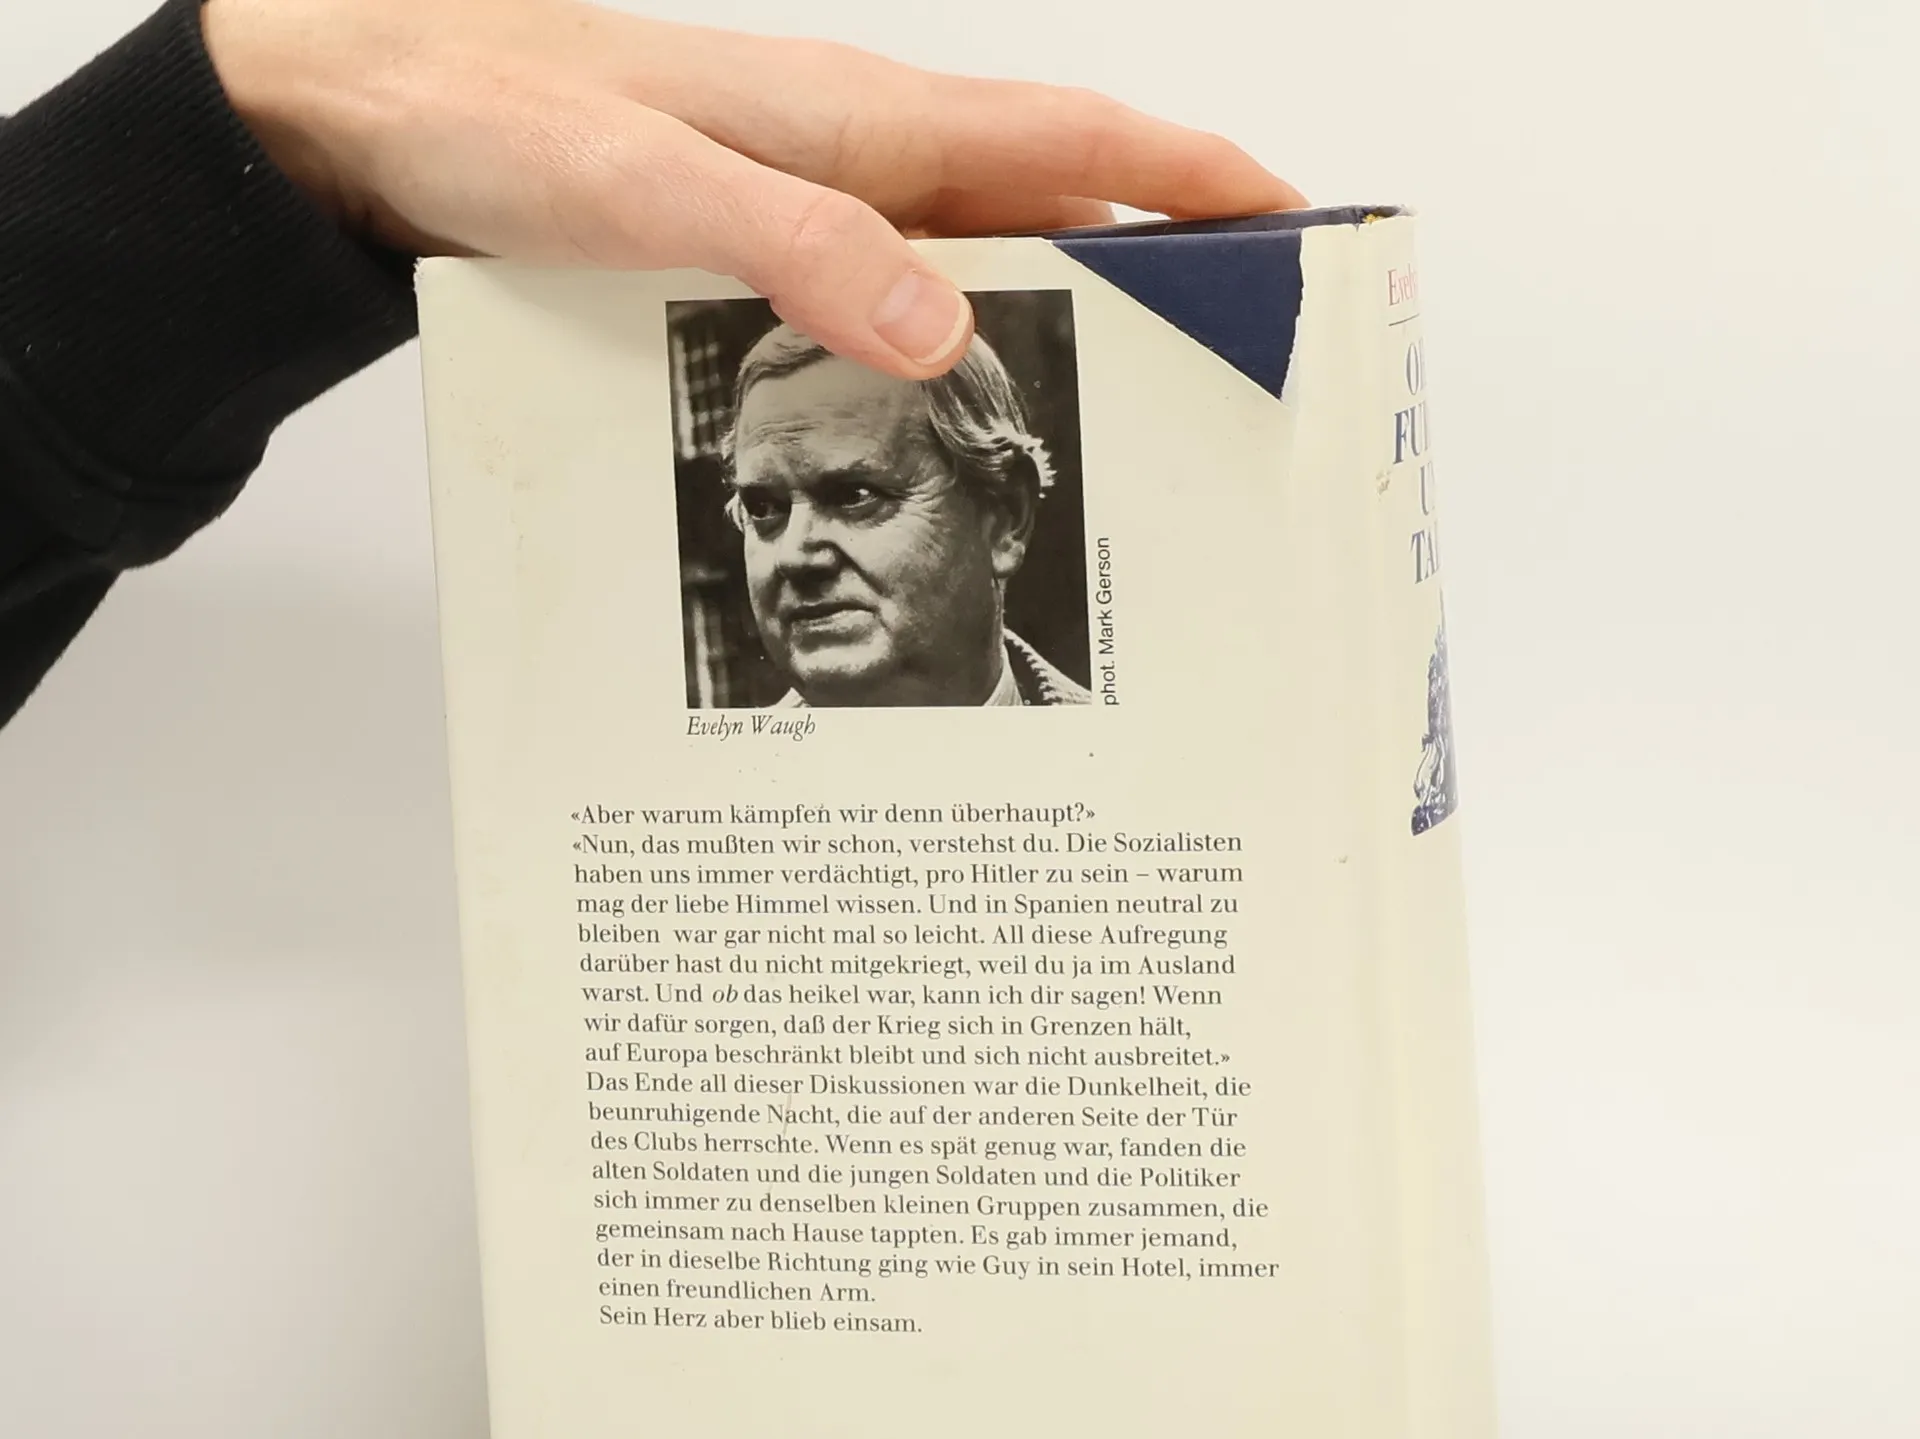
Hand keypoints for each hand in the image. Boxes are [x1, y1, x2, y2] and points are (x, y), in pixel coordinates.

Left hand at [199, 0, 1304, 377]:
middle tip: (1229, 371)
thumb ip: (792, 246)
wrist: (380, 114)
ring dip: (1048, 337)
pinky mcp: (764, 263)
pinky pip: (886, 316)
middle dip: (1154, 277)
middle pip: (1050, 217)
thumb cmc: (497, 118)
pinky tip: (940, 435)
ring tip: (1116, 433)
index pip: (1073, 141)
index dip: (1189, 178)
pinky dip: (937, 369)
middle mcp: (857, 167)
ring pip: (973, 275)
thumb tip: (939, 328)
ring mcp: (814, 216)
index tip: (1288, 223)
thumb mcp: (646, 188)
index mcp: (861, 126)